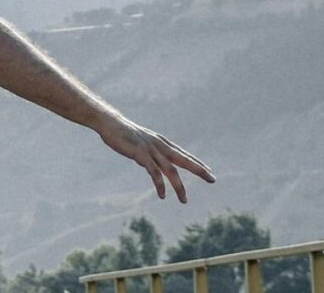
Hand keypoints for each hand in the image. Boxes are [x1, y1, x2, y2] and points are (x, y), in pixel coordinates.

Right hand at [97, 115, 214, 202]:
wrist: (110, 123)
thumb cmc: (123, 133)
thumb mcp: (140, 143)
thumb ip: (148, 154)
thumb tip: (151, 166)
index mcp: (162, 143)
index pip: (184, 154)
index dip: (197, 163)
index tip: (209, 171)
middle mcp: (160, 146)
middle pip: (184, 160)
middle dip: (199, 170)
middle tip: (213, 180)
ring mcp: (151, 150)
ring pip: (171, 170)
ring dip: (179, 186)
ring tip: (184, 200)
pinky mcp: (140, 155)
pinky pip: (154, 172)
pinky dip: (159, 185)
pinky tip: (163, 195)